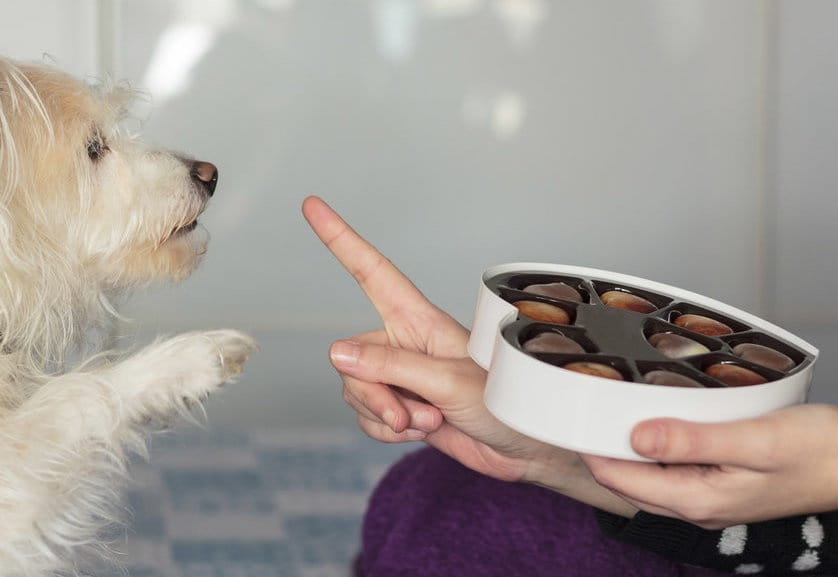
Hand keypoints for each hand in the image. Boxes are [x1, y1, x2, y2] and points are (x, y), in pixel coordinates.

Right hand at [302, 196, 634, 514]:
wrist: (524, 450)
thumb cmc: (505, 403)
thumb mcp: (448, 382)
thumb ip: (391, 367)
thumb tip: (337, 353)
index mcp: (419, 320)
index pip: (372, 272)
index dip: (341, 239)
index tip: (313, 206)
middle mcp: (404, 343)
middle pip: (351, 358)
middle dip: (372, 394)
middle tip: (407, 414)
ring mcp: (401, 377)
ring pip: (355, 391)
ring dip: (385, 416)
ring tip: (428, 421)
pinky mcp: (400, 407)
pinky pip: (367, 417)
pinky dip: (387, 432)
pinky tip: (420, 432)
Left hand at [582, 403, 837, 528]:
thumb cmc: (818, 450)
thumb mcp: (754, 440)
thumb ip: (693, 441)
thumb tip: (636, 437)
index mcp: (699, 499)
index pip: (621, 479)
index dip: (591, 448)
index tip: (571, 415)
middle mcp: (698, 506)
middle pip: (628, 481)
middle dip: (601, 449)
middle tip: (581, 407)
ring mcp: (708, 499)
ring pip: (648, 476)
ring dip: (626, 449)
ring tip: (607, 410)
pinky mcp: (719, 486)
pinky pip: (671, 471)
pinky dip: (653, 449)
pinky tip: (653, 423)